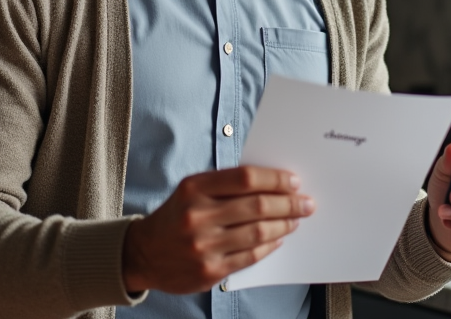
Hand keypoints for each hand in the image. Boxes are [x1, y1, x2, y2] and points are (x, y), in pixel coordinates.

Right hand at [121, 166, 314, 293]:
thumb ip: (227, 184)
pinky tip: (279, 238)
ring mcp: (203, 246)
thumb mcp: (192, 190)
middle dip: (288, 203)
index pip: (245, 178)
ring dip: (284, 225)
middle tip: (306, 202)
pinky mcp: (209, 271)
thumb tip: (273, 183)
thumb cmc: (177, 215)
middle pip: (257, 206)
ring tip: (296, 220)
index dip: (275, 179)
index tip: (294, 181)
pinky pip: (250, 256)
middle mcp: (197, 216)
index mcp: (194, 188)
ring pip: (258, 232)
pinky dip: (269, 245)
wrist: (143, 254)